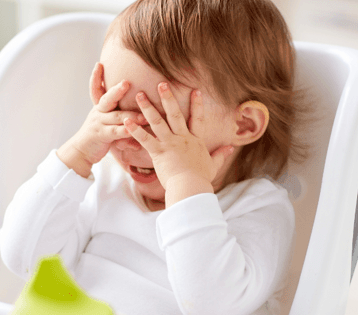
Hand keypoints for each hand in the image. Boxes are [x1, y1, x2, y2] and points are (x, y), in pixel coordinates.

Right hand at [56, 63, 146, 177]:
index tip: (98, 64)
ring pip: (116, 117)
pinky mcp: (101, 136)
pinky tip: (134, 132)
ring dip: (131, 115)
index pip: (95, 89)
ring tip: (144, 115)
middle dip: (117, 90)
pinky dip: (126, 132)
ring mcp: (99, 124)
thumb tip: (133, 107)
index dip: (96, 77)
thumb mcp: (106, 122)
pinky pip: (115, 133)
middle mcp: (98, 112)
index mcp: (99, 107)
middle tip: (127, 82)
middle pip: (107, 99)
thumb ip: (120, 117)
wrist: (81, 151)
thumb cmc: (98, 135)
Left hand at [123, 83, 233, 206]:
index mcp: (195, 140)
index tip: (196, 90)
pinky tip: (126, 120)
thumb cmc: (201, 178)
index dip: (197, 104)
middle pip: (175, 114)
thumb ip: (221, 154)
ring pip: (157, 121)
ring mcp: (170, 144)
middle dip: (168, 97)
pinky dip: (135, 130)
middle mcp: (182, 138)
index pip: (198, 119)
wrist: (190, 187)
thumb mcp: (213, 165)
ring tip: (139, 95)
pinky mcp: (158, 152)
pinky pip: (144, 139)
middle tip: (161, 83)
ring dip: (147, 107)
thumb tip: (231, 148)